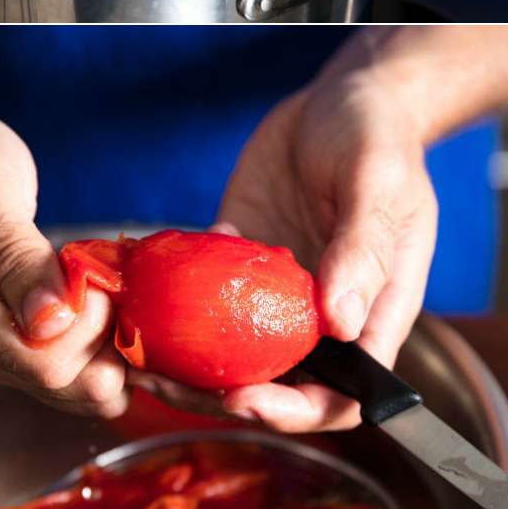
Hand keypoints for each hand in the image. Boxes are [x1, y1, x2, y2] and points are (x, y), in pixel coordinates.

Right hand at [0, 107, 128, 418]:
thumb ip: (16, 252)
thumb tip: (53, 321)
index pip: (44, 363)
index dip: (91, 324)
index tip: (91, 265)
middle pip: (65, 386)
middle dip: (107, 334)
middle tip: (99, 267)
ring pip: (74, 389)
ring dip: (107, 339)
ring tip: (93, 275)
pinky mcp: (0, 349)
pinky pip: (65, 373)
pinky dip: (96, 342)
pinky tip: (89, 292)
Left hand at [141, 69, 436, 431]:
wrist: (341, 98)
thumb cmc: (376, 140)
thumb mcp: (377, 185)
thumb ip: (362, 251)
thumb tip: (341, 323)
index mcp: (371, 311)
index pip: (343, 393)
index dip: (297, 410)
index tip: (246, 398)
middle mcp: (320, 311)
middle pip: (277, 381)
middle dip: (222, 394)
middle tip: (165, 382)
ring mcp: (274, 287)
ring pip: (231, 347)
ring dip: (186, 361)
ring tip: (137, 356)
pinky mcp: (237, 253)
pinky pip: (201, 291)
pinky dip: (169, 304)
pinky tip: (130, 302)